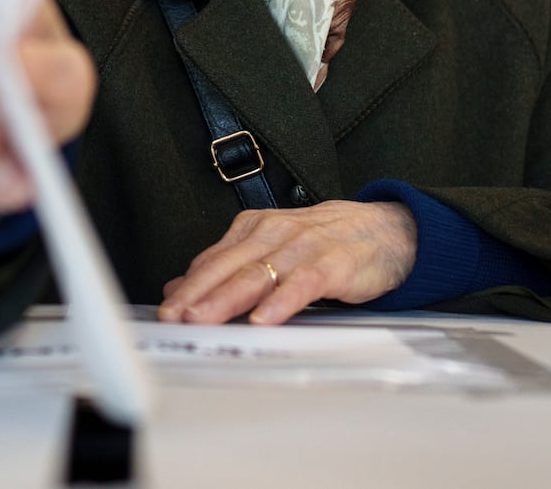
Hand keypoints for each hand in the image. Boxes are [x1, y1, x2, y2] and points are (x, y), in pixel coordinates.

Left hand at [158, 200, 416, 324]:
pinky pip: (301, 284)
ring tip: (203, 320)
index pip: (212, 260)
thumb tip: (179, 288)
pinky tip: (265, 319)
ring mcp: (302, 246)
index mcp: (254, 229)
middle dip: (197, 294)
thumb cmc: (324, 244)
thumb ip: (228, 268)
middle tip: (173, 317)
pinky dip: (282, 302)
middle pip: (227, 267)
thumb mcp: (271, 249)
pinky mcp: (331, 264)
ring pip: (257, 274)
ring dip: (227, 299)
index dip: (187, 287)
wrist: (386, 229)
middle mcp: (273, 233)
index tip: (165, 312)